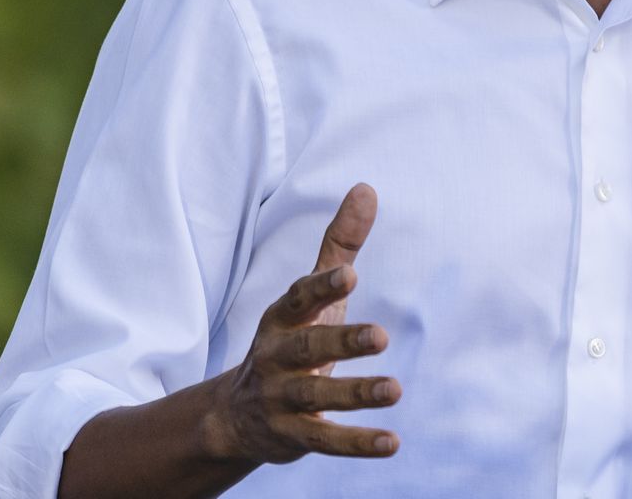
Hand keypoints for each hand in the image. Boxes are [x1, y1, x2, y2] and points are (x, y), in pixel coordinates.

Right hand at [205, 183, 401, 463]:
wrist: (236, 415)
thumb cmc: (290, 342)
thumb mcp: (310, 297)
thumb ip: (339, 246)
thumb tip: (367, 188)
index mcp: (281, 319)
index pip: (299, 299)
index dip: (322, 287)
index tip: (350, 274)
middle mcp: (276, 358)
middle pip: (307, 349)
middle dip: (341, 342)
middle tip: (381, 336)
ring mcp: (281, 400)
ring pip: (316, 399)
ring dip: (355, 394)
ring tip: (395, 389)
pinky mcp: (293, 438)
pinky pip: (325, 441)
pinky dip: (357, 444)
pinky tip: (391, 442)